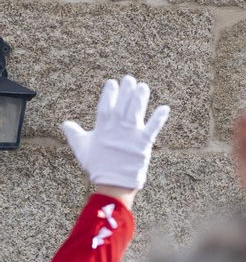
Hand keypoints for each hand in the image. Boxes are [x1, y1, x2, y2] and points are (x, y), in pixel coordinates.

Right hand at [61, 75, 169, 190]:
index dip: (109, 93)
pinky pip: (154, 127)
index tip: (112, 82)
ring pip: (136, 110)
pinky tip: (165, 108)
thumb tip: (65, 123)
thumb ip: (74, 133)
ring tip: (144, 86)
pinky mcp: (144, 143)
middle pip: (122, 104)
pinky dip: (159, 118)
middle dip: (126, 90)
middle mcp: (117, 127)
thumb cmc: (97, 166)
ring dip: (141, 98)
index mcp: (102, 126)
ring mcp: (131, 134)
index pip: (105, 104)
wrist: (114, 183)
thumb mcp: (80, 147)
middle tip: (130, 79)